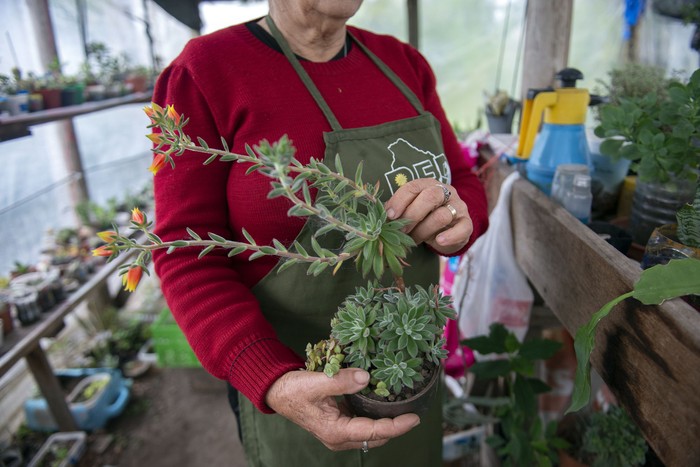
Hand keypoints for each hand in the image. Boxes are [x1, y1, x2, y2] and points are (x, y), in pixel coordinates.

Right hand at [265, 368, 420, 450]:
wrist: (277, 391)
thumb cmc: (293, 389)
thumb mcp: (316, 382)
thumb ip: (341, 381)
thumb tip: (366, 378)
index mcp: (335, 432)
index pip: (373, 433)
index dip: (396, 426)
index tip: (414, 418)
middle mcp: (339, 437)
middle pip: (376, 437)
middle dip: (395, 427)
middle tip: (413, 412)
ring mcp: (339, 431)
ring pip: (370, 433)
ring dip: (386, 423)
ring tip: (403, 407)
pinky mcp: (338, 423)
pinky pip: (362, 424)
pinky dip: (375, 417)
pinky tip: (383, 403)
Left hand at [384, 178, 472, 254]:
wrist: (448, 230)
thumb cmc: (424, 218)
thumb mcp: (411, 211)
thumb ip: (399, 211)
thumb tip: (381, 217)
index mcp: (428, 185)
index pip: (413, 187)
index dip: (400, 201)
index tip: (390, 216)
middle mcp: (446, 192)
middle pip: (430, 197)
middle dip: (412, 216)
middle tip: (401, 231)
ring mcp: (458, 207)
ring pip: (441, 216)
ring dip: (424, 230)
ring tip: (414, 240)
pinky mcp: (467, 223)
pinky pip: (462, 229)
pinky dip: (450, 236)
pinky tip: (439, 241)